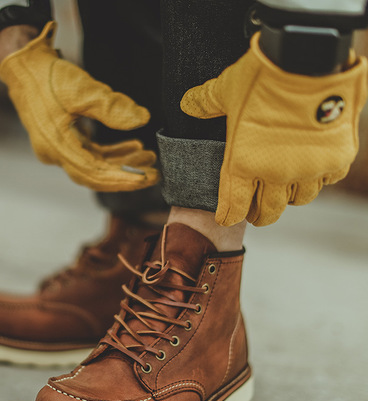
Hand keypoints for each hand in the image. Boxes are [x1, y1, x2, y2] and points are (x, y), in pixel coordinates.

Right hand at [0, 21, 158, 191]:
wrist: (24, 65)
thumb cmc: (47, 76)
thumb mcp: (82, 89)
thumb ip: (112, 107)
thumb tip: (143, 119)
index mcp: (56, 146)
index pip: (93, 173)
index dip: (122, 177)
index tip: (146, 177)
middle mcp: (55, 154)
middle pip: (95, 176)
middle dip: (125, 175)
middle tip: (153, 174)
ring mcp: (58, 149)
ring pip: (95, 166)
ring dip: (121, 163)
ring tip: (148, 156)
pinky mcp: (64, 142)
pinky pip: (91, 155)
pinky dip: (111, 153)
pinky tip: (133, 147)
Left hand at [181, 32, 367, 225]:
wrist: (308, 57)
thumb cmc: (261, 75)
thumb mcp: (226, 89)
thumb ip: (206, 102)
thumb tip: (187, 103)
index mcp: (242, 163)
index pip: (233, 205)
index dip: (228, 216)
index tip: (226, 219)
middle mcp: (274, 173)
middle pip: (268, 211)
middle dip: (259, 216)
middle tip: (256, 215)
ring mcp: (307, 168)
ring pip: (299, 200)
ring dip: (289, 198)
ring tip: (283, 191)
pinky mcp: (336, 158)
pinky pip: (328, 181)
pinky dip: (319, 179)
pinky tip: (313, 170)